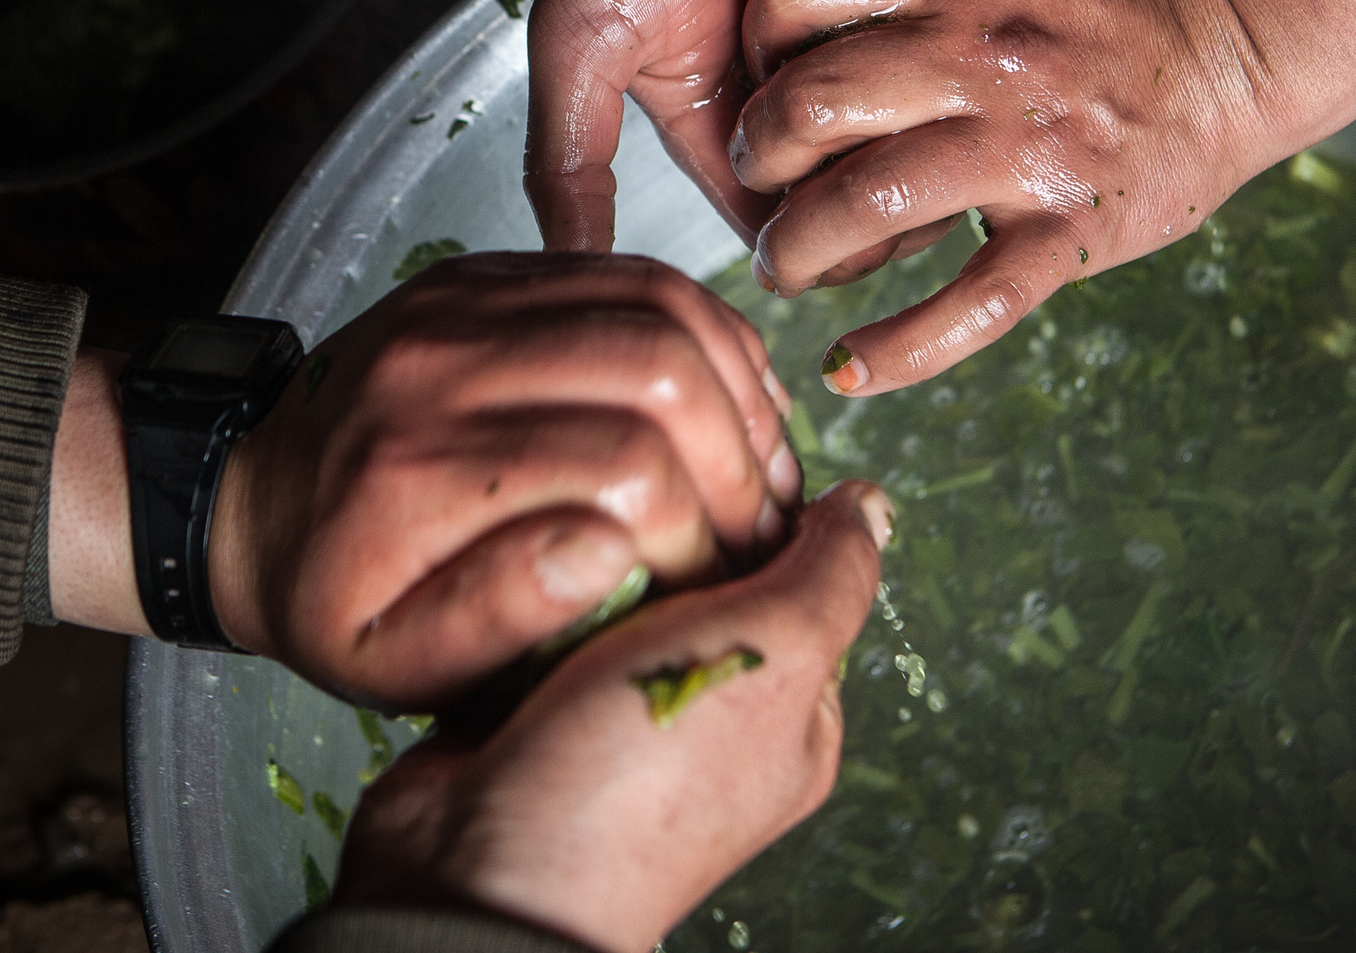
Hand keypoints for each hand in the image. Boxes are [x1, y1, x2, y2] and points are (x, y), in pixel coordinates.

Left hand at [205, 251, 813, 711]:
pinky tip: (728, 405)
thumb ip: (496, 621)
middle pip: (657, 365)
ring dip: (738, 387)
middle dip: (740, 455)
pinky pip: (631, 273)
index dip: (700, 529)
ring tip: (760, 472)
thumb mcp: (388, 664)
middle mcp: (441, 362)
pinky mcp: (487, 272)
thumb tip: (612, 555)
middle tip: (758, 530)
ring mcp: (465, 299)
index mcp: (416, 468)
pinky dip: (705, 336)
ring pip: (660, 302)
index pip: (623, 464)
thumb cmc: (327, 598)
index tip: (714, 586)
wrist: (245, 500)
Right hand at [331, 480, 893, 952]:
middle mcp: (710, 719)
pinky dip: (529, 592)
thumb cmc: (639, 786)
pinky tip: (521, 578)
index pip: (800, 576)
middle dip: (669, 536)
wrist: (481, 872)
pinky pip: (541, 612)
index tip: (722, 482)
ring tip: (569, 553)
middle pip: (703, 573)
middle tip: (636, 523)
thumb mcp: (772, 656)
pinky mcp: (533, 698)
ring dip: (590, 561)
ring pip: (615, 586)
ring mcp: (615, 711)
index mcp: (789, 718)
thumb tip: (873, 506)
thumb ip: (832, 577)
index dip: (764, 518)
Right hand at [525, 0, 922, 250]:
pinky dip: (933, 48)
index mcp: (710, 111)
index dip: (791, 240)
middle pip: (843, 185)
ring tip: (890, 90)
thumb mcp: (580, 39)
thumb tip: (570, 267)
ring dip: (895, 117)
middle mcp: (788, 88)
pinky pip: (940, 49)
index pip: (762, 213)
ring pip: (902, 128)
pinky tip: (929, 41)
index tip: (813, 246)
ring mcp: (854, 40)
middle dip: (853, 182)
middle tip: (865, 158)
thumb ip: (571, 155)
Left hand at [732, 0, 1293, 396]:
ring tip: (786, 265)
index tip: (753, 73)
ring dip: (800, 250)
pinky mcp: (1069, 228)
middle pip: (810, 107)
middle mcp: (977, 55)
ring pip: (868, 207)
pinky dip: (903, 348)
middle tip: (756, 180)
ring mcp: (1024, 148)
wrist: (1243, 39)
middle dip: (756, 156)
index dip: (749, 39)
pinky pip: (974, 303)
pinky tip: (850, 368)